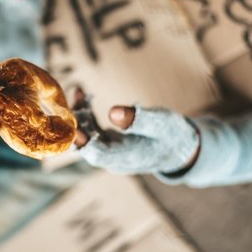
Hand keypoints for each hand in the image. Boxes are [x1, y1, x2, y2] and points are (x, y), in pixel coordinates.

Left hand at [74, 89, 199, 173]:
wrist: (180, 148)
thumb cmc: (173, 134)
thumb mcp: (161, 123)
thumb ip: (138, 119)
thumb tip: (113, 112)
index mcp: (127, 157)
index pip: (99, 154)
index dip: (84, 141)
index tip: (72, 125)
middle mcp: (114, 159)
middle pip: (87, 145)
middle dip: (76, 123)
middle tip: (70, 102)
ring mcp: (109, 153)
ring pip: (86, 136)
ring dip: (79, 115)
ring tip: (79, 92)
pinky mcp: (107, 144)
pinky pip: (90, 130)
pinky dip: (86, 114)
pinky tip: (82, 95)